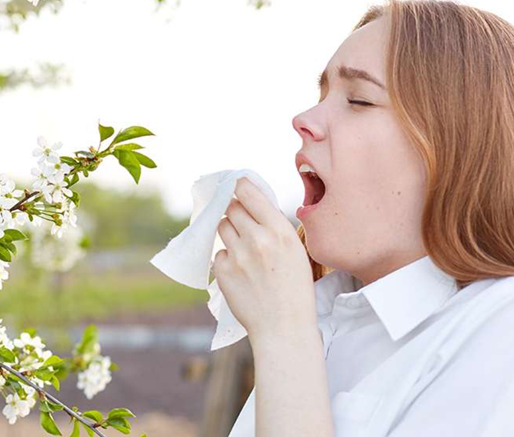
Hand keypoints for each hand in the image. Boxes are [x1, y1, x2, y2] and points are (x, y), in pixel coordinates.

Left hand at [212, 177, 317, 339]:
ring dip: (228, 230)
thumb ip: (274, 226)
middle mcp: (257, 238)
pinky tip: (240, 270)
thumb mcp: (295, 251)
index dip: (239, 186)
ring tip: (242, 246)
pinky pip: (218, 253)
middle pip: (231, 207)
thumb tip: (253, 204)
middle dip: (233, 210)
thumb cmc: (295, 290)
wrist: (284, 328)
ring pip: (221, 226)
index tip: (236, 185)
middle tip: (240, 219)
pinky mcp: (223, 271)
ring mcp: (237, 255)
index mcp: (280, 230)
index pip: (249, 193)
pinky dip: (226, 257)